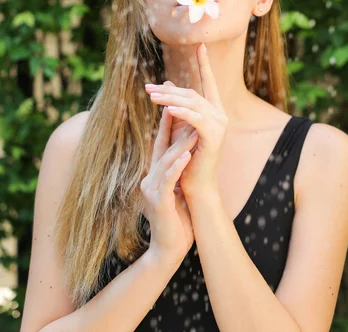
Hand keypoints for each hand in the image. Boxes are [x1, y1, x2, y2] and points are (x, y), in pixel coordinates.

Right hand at [140, 105, 198, 262]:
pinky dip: (177, 166)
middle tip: (182, 106)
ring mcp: (152, 190)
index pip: (160, 144)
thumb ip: (177, 171)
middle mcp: (149, 179)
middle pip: (161, 147)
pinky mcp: (158, 202)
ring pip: (165, 161)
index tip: (173, 102)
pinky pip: (168, 180)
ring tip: (193, 129)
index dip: (166, 123)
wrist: (169, 250)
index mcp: (154, 175)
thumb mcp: (176, 190)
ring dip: (180, 144)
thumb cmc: (176, 220)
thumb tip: (186, 150)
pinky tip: (187, 156)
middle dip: (172, 126)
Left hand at [145, 43, 228, 200]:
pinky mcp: (214, 136)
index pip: (208, 81)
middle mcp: (220, 114)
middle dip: (168, 90)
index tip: (200, 44)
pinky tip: (167, 109)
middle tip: (147, 89)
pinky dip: (181, 112)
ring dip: (168, 99)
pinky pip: (195, 118)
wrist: (196, 187)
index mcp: (214, 111)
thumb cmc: (186, 159)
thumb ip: (175, 106)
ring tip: (150, 97)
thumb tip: (165, 83)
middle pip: (192, 93)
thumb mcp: (179, 128)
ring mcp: (219, 124)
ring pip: (191, 103)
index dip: (204, 63)